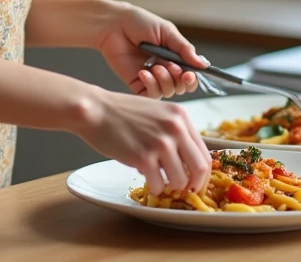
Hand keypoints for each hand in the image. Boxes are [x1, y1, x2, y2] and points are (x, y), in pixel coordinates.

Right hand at [75, 87, 211, 194]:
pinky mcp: (143, 157)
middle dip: (193, 184)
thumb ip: (175, 132)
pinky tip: (146, 179)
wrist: (95, 110)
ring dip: (170, 186)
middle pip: (199, 169)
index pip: (205, 153)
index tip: (195, 182)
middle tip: (183, 190)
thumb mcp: (157, 112)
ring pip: (180, 180)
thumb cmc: (121, 112)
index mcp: (180, 116)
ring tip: (158, 180)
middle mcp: (175, 128)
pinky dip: (154, 188)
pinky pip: (158, 185)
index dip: (202, 174)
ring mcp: (160, 143)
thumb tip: (187, 162)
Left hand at [94, 3, 209, 98]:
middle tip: (172, 67)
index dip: (192, 79)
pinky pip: (150, 94)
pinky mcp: (136, 82)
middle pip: (181, 87)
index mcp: (174, 57)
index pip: (190, 76)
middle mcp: (165, 69)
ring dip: (165, 81)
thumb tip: (203, 64)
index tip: (189, 74)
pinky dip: (151, 86)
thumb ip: (184, 49)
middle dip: (179, 80)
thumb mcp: (167, 32)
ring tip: (155, 66)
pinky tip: (144, 72)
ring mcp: (151, 77)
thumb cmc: (139, 23)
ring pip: (167, 92)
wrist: (114, 24)